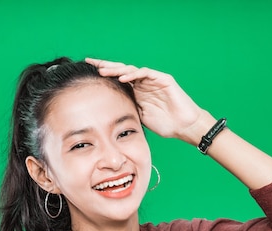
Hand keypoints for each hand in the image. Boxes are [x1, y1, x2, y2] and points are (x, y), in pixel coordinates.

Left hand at [85, 58, 214, 143]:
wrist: (184, 126)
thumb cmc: (164, 124)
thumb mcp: (139, 116)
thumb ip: (127, 108)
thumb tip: (106, 111)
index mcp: (136, 91)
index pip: (117, 79)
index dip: (104, 75)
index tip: (88, 72)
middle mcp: (143, 83)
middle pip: (122, 71)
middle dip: (106, 66)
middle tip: (90, 63)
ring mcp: (153, 79)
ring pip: (131, 70)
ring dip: (116, 70)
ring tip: (103, 71)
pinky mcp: (163, 79)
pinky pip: (145, 73)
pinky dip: (133, 75)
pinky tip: (122, 78)